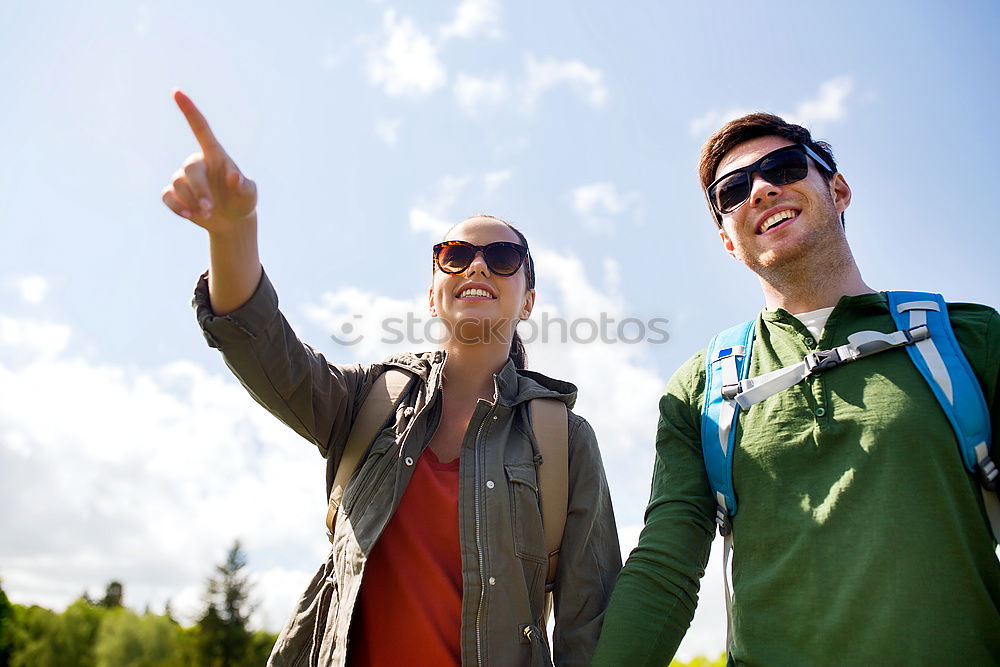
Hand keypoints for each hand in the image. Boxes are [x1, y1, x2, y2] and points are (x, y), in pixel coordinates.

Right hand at [161, 90, 257, 233]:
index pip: (200, 129)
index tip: (177, 92)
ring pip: (177, 184)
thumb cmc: (243, 201)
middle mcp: (198, 163)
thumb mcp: (250, 194)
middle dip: (198, 190)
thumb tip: (234, 177)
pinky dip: (177, 207)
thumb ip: (245, 186)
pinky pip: (167, 196)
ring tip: (206, 213)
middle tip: (210, 207)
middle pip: (189, 169)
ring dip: (190, 201)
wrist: (233, 221)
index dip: (189, 111)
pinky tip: (189, 215)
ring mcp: (184, 179)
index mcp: (215, 155)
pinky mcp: (175, 194)